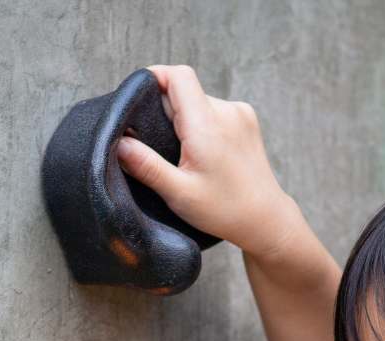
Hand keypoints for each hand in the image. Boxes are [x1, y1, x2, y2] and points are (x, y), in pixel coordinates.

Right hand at [115, 65, 303, 259]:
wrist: (265, 219)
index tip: (136, 98)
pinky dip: (201, 123)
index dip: (153, 78)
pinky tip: (203, 152)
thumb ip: (146, 166)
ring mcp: (240, 113)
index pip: (177, 76)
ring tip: (184, 153)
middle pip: (184, 89)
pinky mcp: (247, 119)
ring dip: (185, 118)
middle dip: (165, 110)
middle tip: (158, 143)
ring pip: (198, 100)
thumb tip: (119, 143)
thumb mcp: (179, 193)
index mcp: (207, 125)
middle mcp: (226, 112)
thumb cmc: (224, 210)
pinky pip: (213, 109)